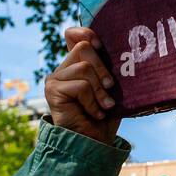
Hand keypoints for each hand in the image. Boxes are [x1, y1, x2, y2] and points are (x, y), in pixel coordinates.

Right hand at [45, 27, 119, 144]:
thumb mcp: (112, 90)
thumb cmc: (105, 116)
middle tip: (111, 88)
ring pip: (83, 68)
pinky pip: (80, 86)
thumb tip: (123, 51)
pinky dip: (93, 101)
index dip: (86, 33)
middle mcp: (64, 69)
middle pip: (83, 47)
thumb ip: (110, 70)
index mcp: (77, 64)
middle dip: (102, 68)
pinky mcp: (52, 90)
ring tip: (105, 106)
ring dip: (100, 90)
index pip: (73, 35)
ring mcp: (55, 79)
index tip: (101, 45)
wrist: (93, 143)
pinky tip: (96, 113)